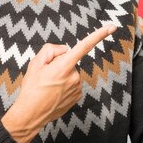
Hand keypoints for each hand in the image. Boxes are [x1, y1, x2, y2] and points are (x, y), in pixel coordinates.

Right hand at [2, 24, 116, 142]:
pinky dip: (64, 85)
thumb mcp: (35, 63)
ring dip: (61, 75)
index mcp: (64, 66)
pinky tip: (54, 92)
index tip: (112, 27)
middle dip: (59, 64)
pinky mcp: (78, 96)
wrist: (31, 114)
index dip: (99, 35)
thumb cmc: (31, 88)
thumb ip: (51, 50)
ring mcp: (77, 87)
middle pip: (69, 61)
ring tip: (48, 86)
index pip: (84, 46)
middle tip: (45, 76)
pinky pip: (72, 83)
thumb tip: (64, 50)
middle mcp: (74, 76)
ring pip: (71, 72)